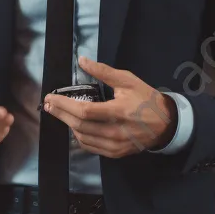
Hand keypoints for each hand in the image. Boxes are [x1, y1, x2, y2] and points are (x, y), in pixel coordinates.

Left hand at [42, 56, 177, 157]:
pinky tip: (75, 126)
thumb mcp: (128, 80)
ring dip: (67, 124)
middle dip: (59, 114)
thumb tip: (81, 60)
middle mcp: (114, 131)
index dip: (63, 105)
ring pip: (82, 137)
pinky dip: (79, 136)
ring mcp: (115, 145)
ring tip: (59, 113)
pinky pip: (90, 146)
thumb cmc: (146, 99)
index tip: (50, 97)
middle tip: (48, 105)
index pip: (83, 111)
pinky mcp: (115, 153)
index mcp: (118, 112)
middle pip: (78, 125)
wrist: (166, 124)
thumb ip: (103, 72)